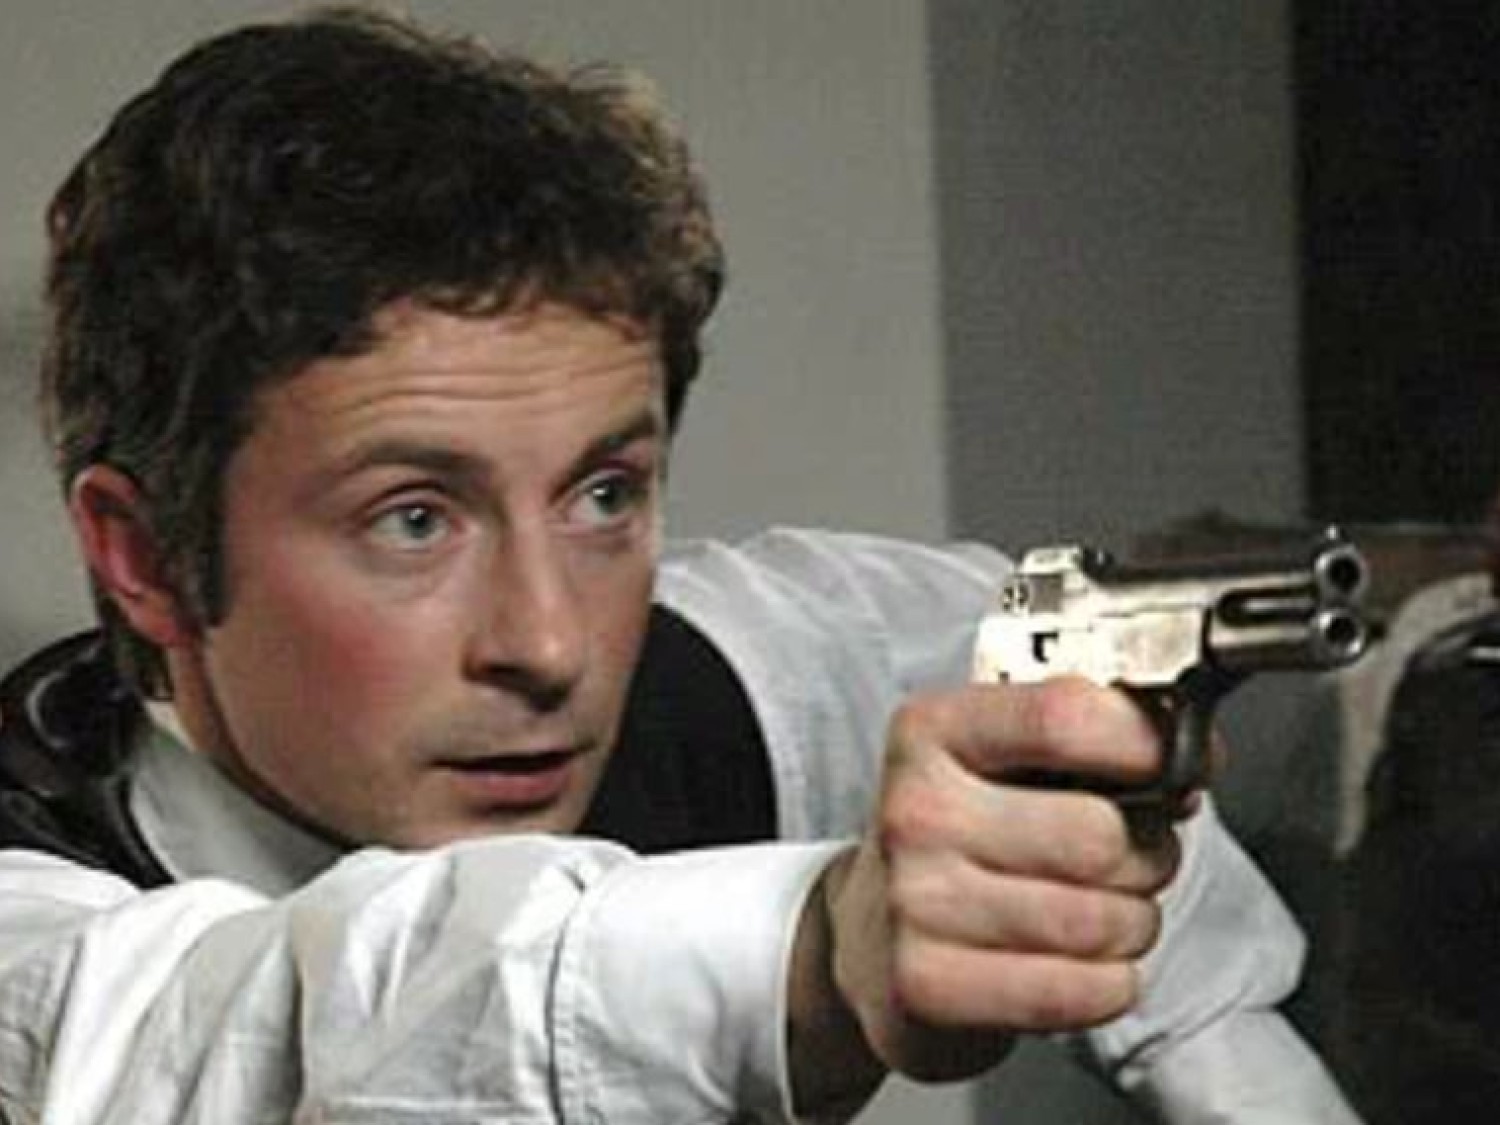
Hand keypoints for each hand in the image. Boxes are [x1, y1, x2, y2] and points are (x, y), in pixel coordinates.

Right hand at [821, 677, 1182, 1085]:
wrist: (868, 938)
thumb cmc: (958, 840)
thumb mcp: (998, 761)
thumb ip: (1089, 741)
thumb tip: (1197, 758)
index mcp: (933, 731)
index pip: (1063, 717)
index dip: (1144, 743)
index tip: (1173, 765)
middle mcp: (916, 809)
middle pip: (1099, 836)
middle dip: (1145, 857)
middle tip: (1126, 862)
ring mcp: (915, 900)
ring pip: (1100, 920)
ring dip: (1129, 926)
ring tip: (1096, 916)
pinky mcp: (929, 985)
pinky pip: (1078, 990)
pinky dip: (1106, 985)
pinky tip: (1076, 967)